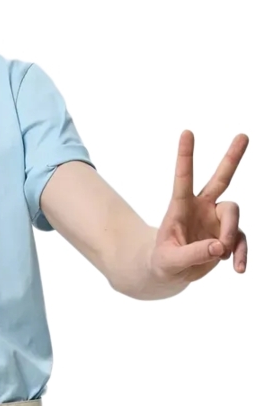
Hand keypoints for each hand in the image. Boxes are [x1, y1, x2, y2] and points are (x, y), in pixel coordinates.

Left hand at [149, 129, 247, 290]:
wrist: (170, 273)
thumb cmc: (162, 262)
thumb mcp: (169, 262)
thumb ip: (192, 254)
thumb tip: (220, 247)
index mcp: (181, 206)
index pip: (183, 178)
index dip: (185, 156)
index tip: (187, 132)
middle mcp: (202, 208)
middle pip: (221, 179)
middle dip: (232, 158)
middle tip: (243, 135)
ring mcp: (216, 221)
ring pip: (233, 215)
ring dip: (230, 234)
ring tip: (221, 254)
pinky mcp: (226, 237)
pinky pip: (239, 241)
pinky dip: (240, 254)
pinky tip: (238, 268)